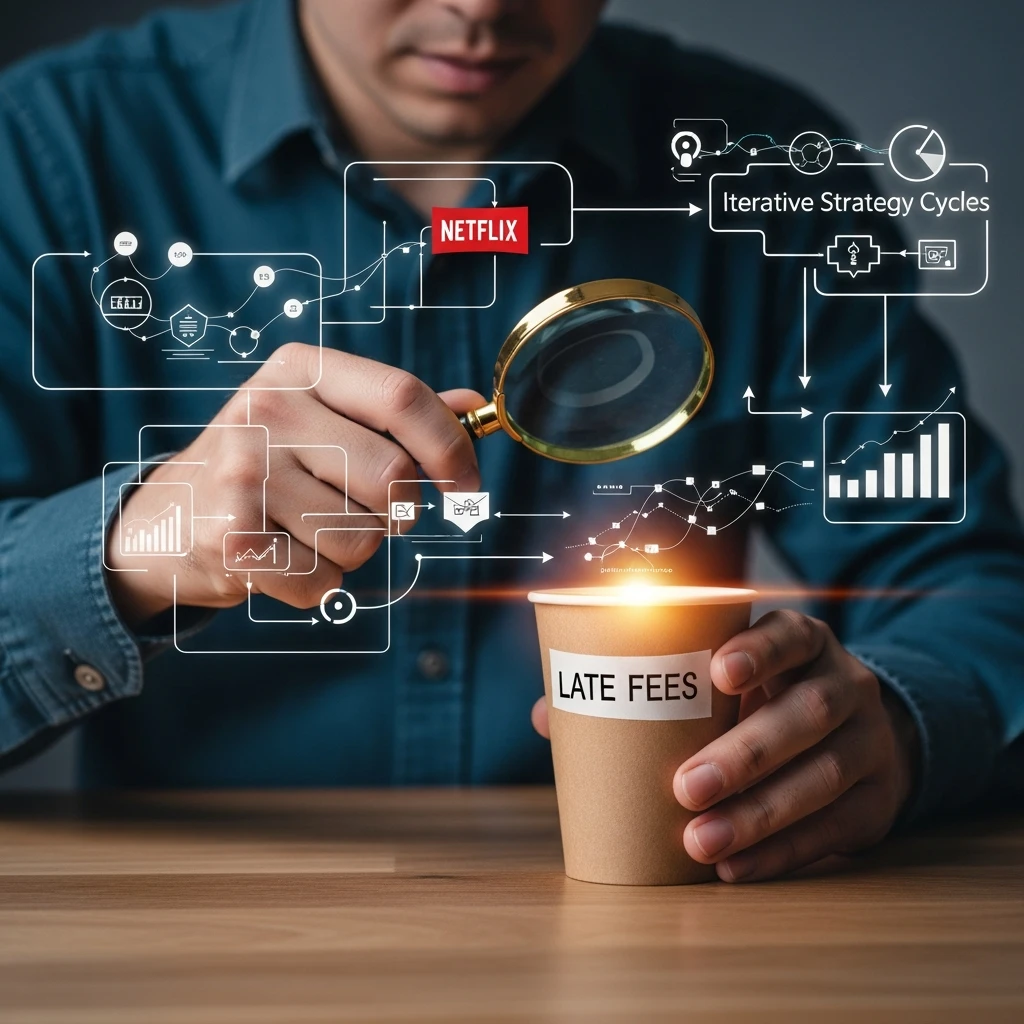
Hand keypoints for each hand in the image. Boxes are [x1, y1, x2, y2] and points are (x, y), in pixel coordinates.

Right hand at [106, 344, 483, 624]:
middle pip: (394, 477)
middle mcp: (268, 409)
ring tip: (305, 528)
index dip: (451, 447)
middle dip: (398, 512)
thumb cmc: (265, 466)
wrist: (168, 519)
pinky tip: (282, 557)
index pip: (403, 396)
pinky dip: (320, 584)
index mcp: (300, 369)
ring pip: (364, 538)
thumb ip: (396, 415)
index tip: (466, 484)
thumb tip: (475, 404)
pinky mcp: (234, 536)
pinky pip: (326, 580)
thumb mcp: (322, 418)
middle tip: (367, 512)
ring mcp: (245, 472)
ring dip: (353, 549)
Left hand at [530, 610, 918, 882]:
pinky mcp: (878, 802)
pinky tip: (734, 867)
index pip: (790, 634)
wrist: (860, 739)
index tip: (716, 671)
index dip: (759, 650)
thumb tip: (550, 713)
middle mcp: (845, 686)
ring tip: (699, 842)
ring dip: (760, 813)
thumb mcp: (724, 685)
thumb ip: (646, 690)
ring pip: (824, 776)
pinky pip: (836, 830)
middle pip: (806, 713)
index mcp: (802, 645)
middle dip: (745, 752)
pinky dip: (783, 852)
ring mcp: (870, 744)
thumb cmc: (760, 704)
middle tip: (684, 786)